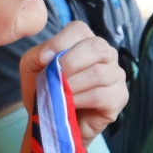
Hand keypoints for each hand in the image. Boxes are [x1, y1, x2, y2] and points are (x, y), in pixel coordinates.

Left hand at [17, 22, 127, 142]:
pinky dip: (80, 100)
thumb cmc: (46, 91)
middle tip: (54, 78)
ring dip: (73, 85)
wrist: (54, 122)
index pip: (80, 29)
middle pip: (97, 47)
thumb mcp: (33, 68)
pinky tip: (70, 105)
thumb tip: (48, 55)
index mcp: (86, 41)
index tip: (43, 59)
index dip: (61, 42)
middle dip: (70, 62)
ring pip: (99, 73)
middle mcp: (107, 54)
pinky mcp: (120, 97)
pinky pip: (102, 95)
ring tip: (59, 94)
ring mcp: (117, 75)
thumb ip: (37, 54)